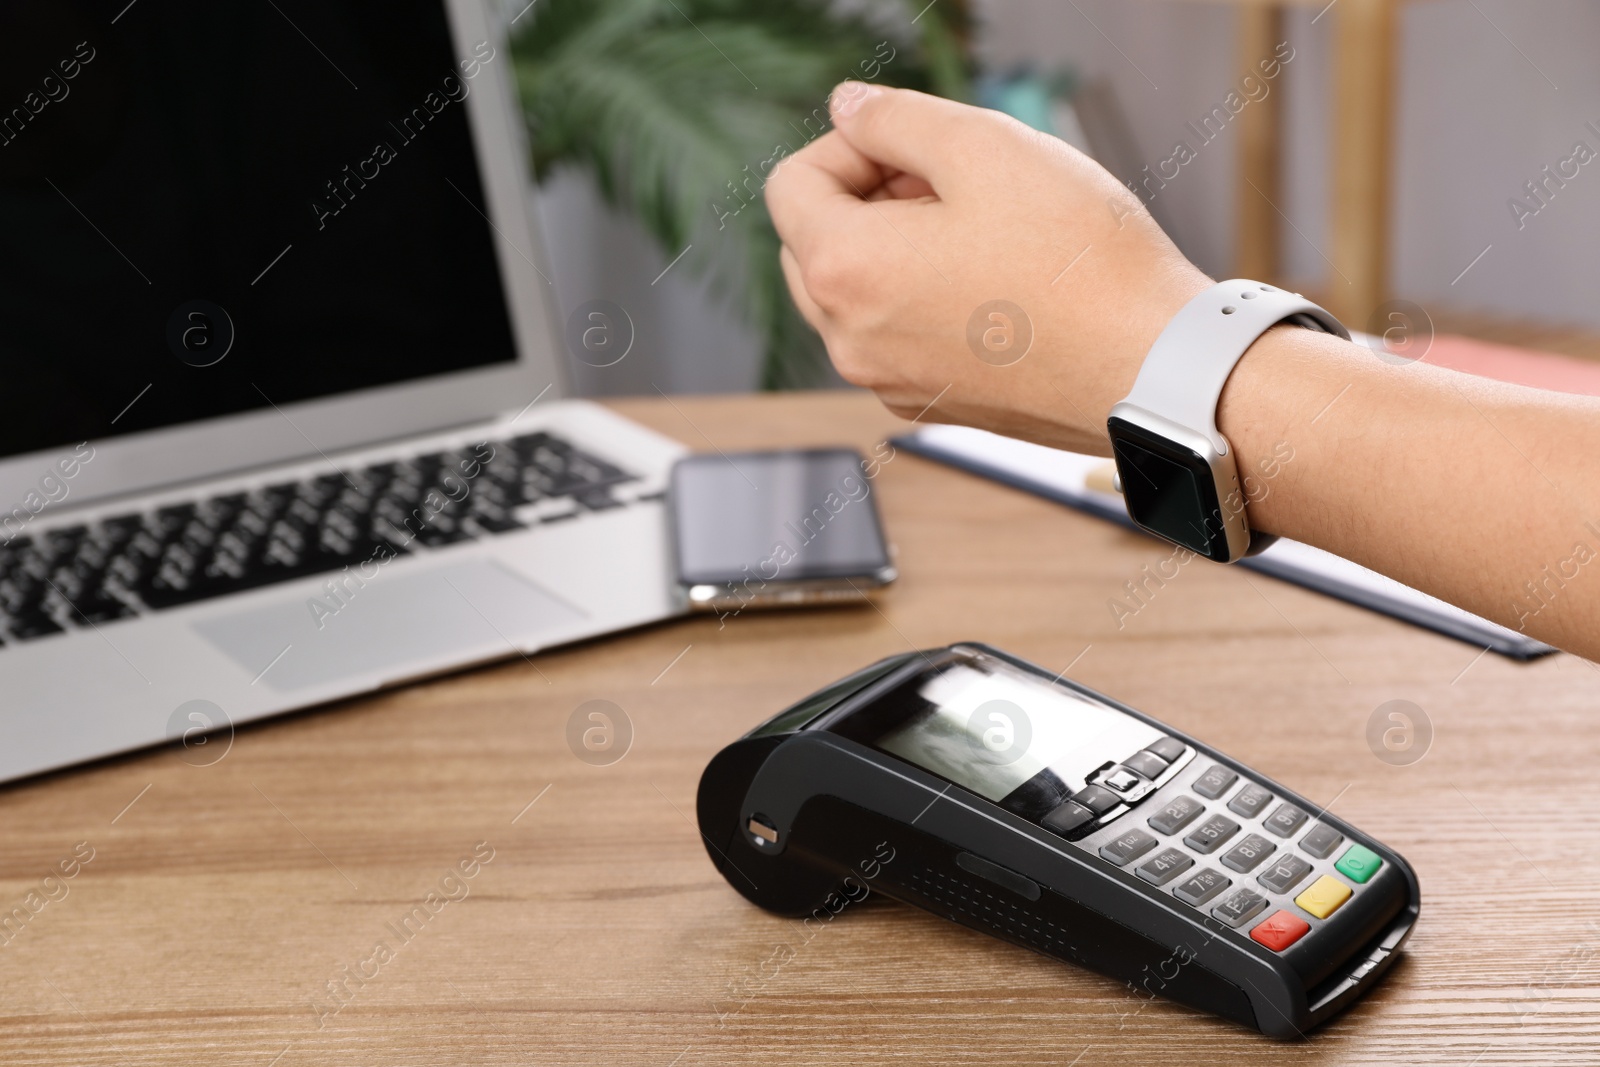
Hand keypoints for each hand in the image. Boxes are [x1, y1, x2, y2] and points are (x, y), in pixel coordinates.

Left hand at [765, 83, 1211, 453]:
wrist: (1151, 366)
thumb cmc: (1079, 262)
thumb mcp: (985, 147)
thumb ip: (896, 118)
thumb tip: (847, 108)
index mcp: (844, 270)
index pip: (790, 184)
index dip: (850, 144)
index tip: (913, 145)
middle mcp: (849, 340)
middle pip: (810, 243)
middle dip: (863, 198)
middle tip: (947, 182)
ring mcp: (887, 381)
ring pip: (853, 294)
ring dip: (893, 248)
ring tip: (976, 229)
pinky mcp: (931, 404)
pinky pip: (895, 337)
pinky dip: (921, 300)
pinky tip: (993, 282)